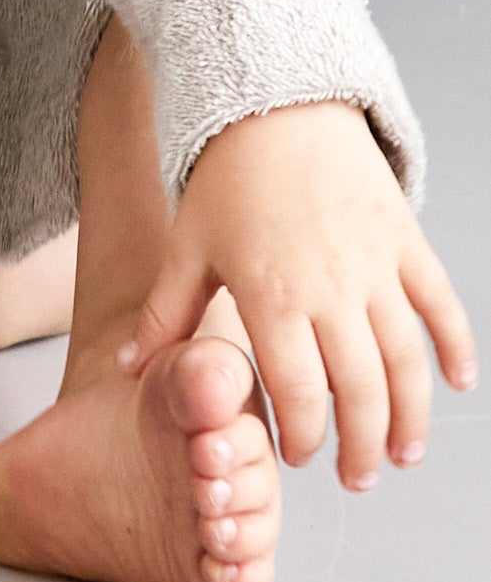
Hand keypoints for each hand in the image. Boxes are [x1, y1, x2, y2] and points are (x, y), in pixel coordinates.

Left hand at [122, 101, 476, 489]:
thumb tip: (125, 366)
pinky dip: (455, 348)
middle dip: (360, 447)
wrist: (275, 103)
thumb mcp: (187, 245)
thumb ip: (164, 314)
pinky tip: (456, 385)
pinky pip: (441, 306)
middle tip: (357, 479)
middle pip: (359, 393)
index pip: (297, 394)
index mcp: (270, 297)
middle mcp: (329, 289)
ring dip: (410, 417)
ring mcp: (374, 267)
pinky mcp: (405, 242)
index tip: (299, 458)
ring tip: (403, 454)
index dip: (303, 438)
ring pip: (405, 362)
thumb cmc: (225, 177)